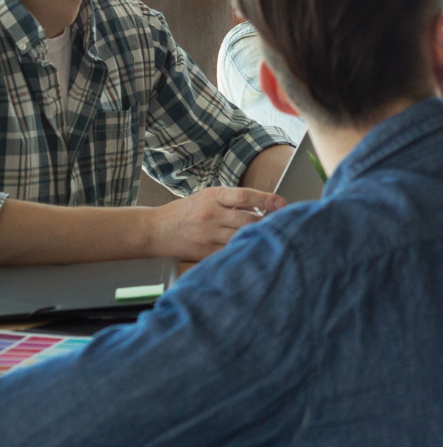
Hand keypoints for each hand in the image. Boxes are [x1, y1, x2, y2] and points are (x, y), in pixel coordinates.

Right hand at [146, 187, 285, 258]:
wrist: (155, 230)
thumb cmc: (186, 211)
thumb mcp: (207, 197)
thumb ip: (232, 200)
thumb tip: (263, 207)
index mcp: (213, 196)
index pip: (244, 195)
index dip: (266, 199)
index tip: (283, 203)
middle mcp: (211, 214)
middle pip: (248, 219)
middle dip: (267, 222)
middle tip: (279, 224)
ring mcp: (208, 234)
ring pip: (242, 236)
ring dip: (257, 236)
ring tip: (268, 236)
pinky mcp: (205, 251)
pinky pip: (231, 252)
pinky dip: (243, 249)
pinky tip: (251, 249)